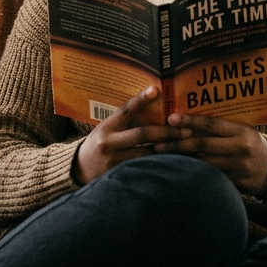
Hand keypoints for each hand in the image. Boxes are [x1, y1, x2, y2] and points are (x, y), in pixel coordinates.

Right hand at [72, 86, 190, 185]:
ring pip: (147, 155)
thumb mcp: (106, 130)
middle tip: (187, 130)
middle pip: (142, 135)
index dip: (141, 100)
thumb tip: (154, 108)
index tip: (156, 89)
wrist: (78, 171)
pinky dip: (161, 167)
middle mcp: (109, 143)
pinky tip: (177, 166)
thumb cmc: (99, 145)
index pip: (125, 110)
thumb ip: (125, 122)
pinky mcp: (119, 177)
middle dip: (167, 132)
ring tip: (188, 148)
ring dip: (169, 151)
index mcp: (106, 128)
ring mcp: (114, 162)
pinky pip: (145, 171)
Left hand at [153, 113, 266, 196]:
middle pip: (203, 145)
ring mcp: (238, 168)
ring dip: (181, 160)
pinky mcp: (235, 184)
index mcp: (242, 132)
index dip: (190, 121)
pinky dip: (192, 174)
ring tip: (161, 157)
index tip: (171, 119)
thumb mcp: (242, 131)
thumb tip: (187, 121)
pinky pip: (210, 178)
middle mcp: (240, 149)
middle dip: (178, 144)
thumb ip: (220, 128)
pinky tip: (176, 172)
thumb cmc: (251, 145)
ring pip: (203, 163)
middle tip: (157, 143)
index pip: (212, 124)